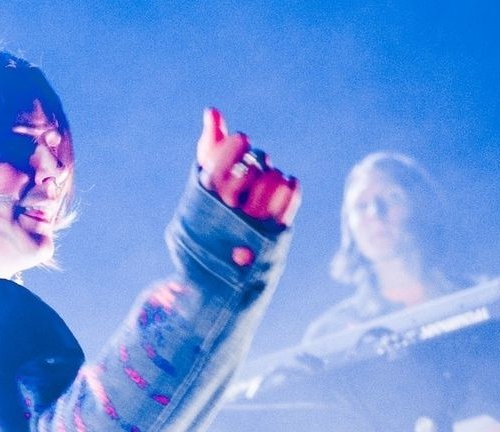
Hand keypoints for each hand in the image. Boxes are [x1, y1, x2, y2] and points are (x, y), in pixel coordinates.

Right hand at [196, 108, 299, 229]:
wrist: (224, 252)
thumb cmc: (215, 204)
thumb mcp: (208, 175)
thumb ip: (210, 142)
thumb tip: (212, 110)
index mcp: (211, 194)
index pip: (228, 158)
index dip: (238, 145)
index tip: (242, 142)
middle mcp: (232, 210)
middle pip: (252, 169)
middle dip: (256, 160)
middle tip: (253, 167)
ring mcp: (254, 222)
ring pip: (273, 180)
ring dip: (273, 174)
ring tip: (266, 179)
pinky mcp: (275, 230)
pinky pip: (291, 194)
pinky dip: (290, 185)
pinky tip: (283, 186)